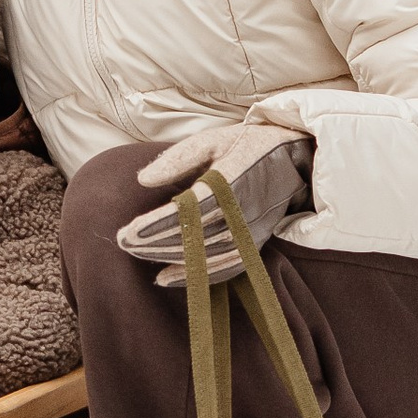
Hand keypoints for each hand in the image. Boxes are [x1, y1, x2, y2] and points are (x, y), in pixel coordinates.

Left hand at [113, 120, 309, 286]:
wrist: (296, 159)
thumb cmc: (247, 145)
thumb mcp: (213, 139)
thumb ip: (178, 158)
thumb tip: (143, 180)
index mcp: (234, 180)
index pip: (191, 210)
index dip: (158, 224)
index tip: (128, 231)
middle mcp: (246, 211)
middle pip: (196, 237)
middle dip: (155, 243)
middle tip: (122, 242)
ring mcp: (252, 232)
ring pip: (207, 256)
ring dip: (169, 259)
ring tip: (137, 254)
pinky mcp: (254, 245)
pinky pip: (223, 268)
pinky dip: (194, 276)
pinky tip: (164, 277)